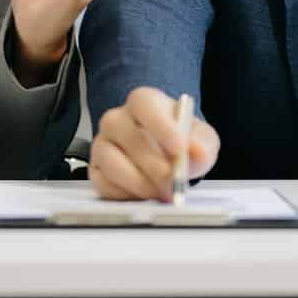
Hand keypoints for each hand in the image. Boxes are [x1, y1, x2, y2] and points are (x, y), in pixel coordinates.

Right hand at [90, 87, 220, 199]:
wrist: (165, 155)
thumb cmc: (181, 141)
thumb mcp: (201, 139)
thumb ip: (202, 144)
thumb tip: (198, 152)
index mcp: (143, 102)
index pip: (144, 104)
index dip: (161, 126)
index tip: (179, 149)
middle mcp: (116, 119)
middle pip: (128, 136)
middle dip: (154, 166)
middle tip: (174, 184)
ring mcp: (102, 144)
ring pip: (112, 163)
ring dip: (141, 183)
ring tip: (162, 192)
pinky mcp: (95, 170)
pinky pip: (103, 184)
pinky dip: (126, 195)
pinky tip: (144, 195)